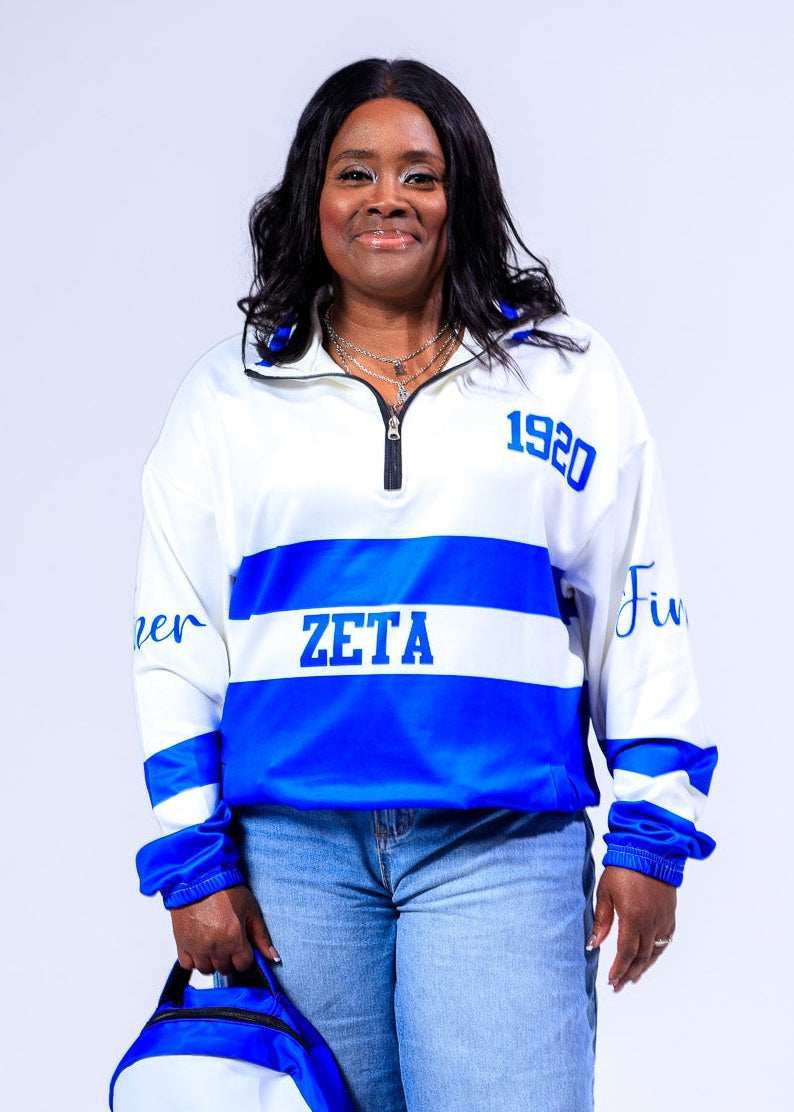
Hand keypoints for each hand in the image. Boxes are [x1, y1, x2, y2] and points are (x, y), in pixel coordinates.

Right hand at [169, 884, 279, 974]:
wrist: (198, 877)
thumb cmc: (225, 890)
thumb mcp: (250, 909)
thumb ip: (261, 936)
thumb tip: (272, 956)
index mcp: (233, 938)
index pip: (243, 965)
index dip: (245, 956)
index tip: (243, 947)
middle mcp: (214, 946)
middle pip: (225, 969)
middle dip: (230, 958)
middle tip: (229, 942)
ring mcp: (196, 947)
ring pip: (207, 970)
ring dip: (213, 961)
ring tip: (215, 944)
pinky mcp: (181, 943)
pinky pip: (188, 965)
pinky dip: (194, 959)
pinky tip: (200, 946)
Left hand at [587, 866, 675, 991]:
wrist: (650, 850)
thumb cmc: (623, 868)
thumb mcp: (605, 892)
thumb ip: (601, 920)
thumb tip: (593, 944)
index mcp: (633, 918)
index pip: (626, 953)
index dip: (618, 969)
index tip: (611, 981)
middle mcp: (651, 923)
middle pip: (641, 957)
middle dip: (628, 973)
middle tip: (618, 986)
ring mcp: (663, 919)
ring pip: (655, 952)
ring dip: (644, 967)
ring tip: (633, 978)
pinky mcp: (670, 914)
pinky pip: (665, 940)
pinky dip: (657, 953)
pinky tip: (650, 957)